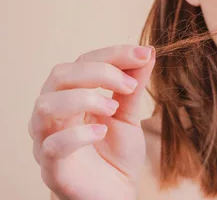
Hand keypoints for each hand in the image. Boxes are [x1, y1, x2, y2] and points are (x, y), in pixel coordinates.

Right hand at [28, 45, 154, 199]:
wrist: (113, 193)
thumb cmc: (115, 153)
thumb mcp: (129, 115)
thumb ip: (133, 85)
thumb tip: (148, 52)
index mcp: (71, 95)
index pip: (83, 61)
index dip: (114, 54)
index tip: (144, 54)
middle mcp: (54, 113)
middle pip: (61, 75)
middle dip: (98, 72)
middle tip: (130, 86)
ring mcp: (48, 139)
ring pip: (47, 105)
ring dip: (85, 99)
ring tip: (113, 109)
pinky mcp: (52, 167)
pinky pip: (52, 145)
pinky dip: (77, 134)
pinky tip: (101, 132)